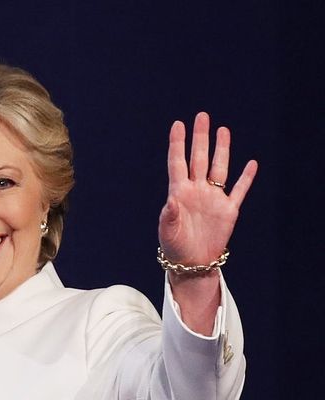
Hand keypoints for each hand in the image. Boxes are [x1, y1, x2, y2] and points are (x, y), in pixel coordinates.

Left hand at [158, 112, 257, 265]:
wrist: (193, 264)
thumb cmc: (175, 248)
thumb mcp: (168, 233)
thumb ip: (169, 216)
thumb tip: (171, 201)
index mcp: (179, 193)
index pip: (178, 163)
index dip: (178, 144)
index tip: (177, 125)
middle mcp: (196, 191)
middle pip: (199, 159)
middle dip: (200, 138)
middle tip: (202, 116)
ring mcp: (213, 198)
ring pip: (219, 168)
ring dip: (221, 150)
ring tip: (222, 130)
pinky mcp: (228, 210)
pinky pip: (239, 190)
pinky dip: (246, 177)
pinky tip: (251, 163)